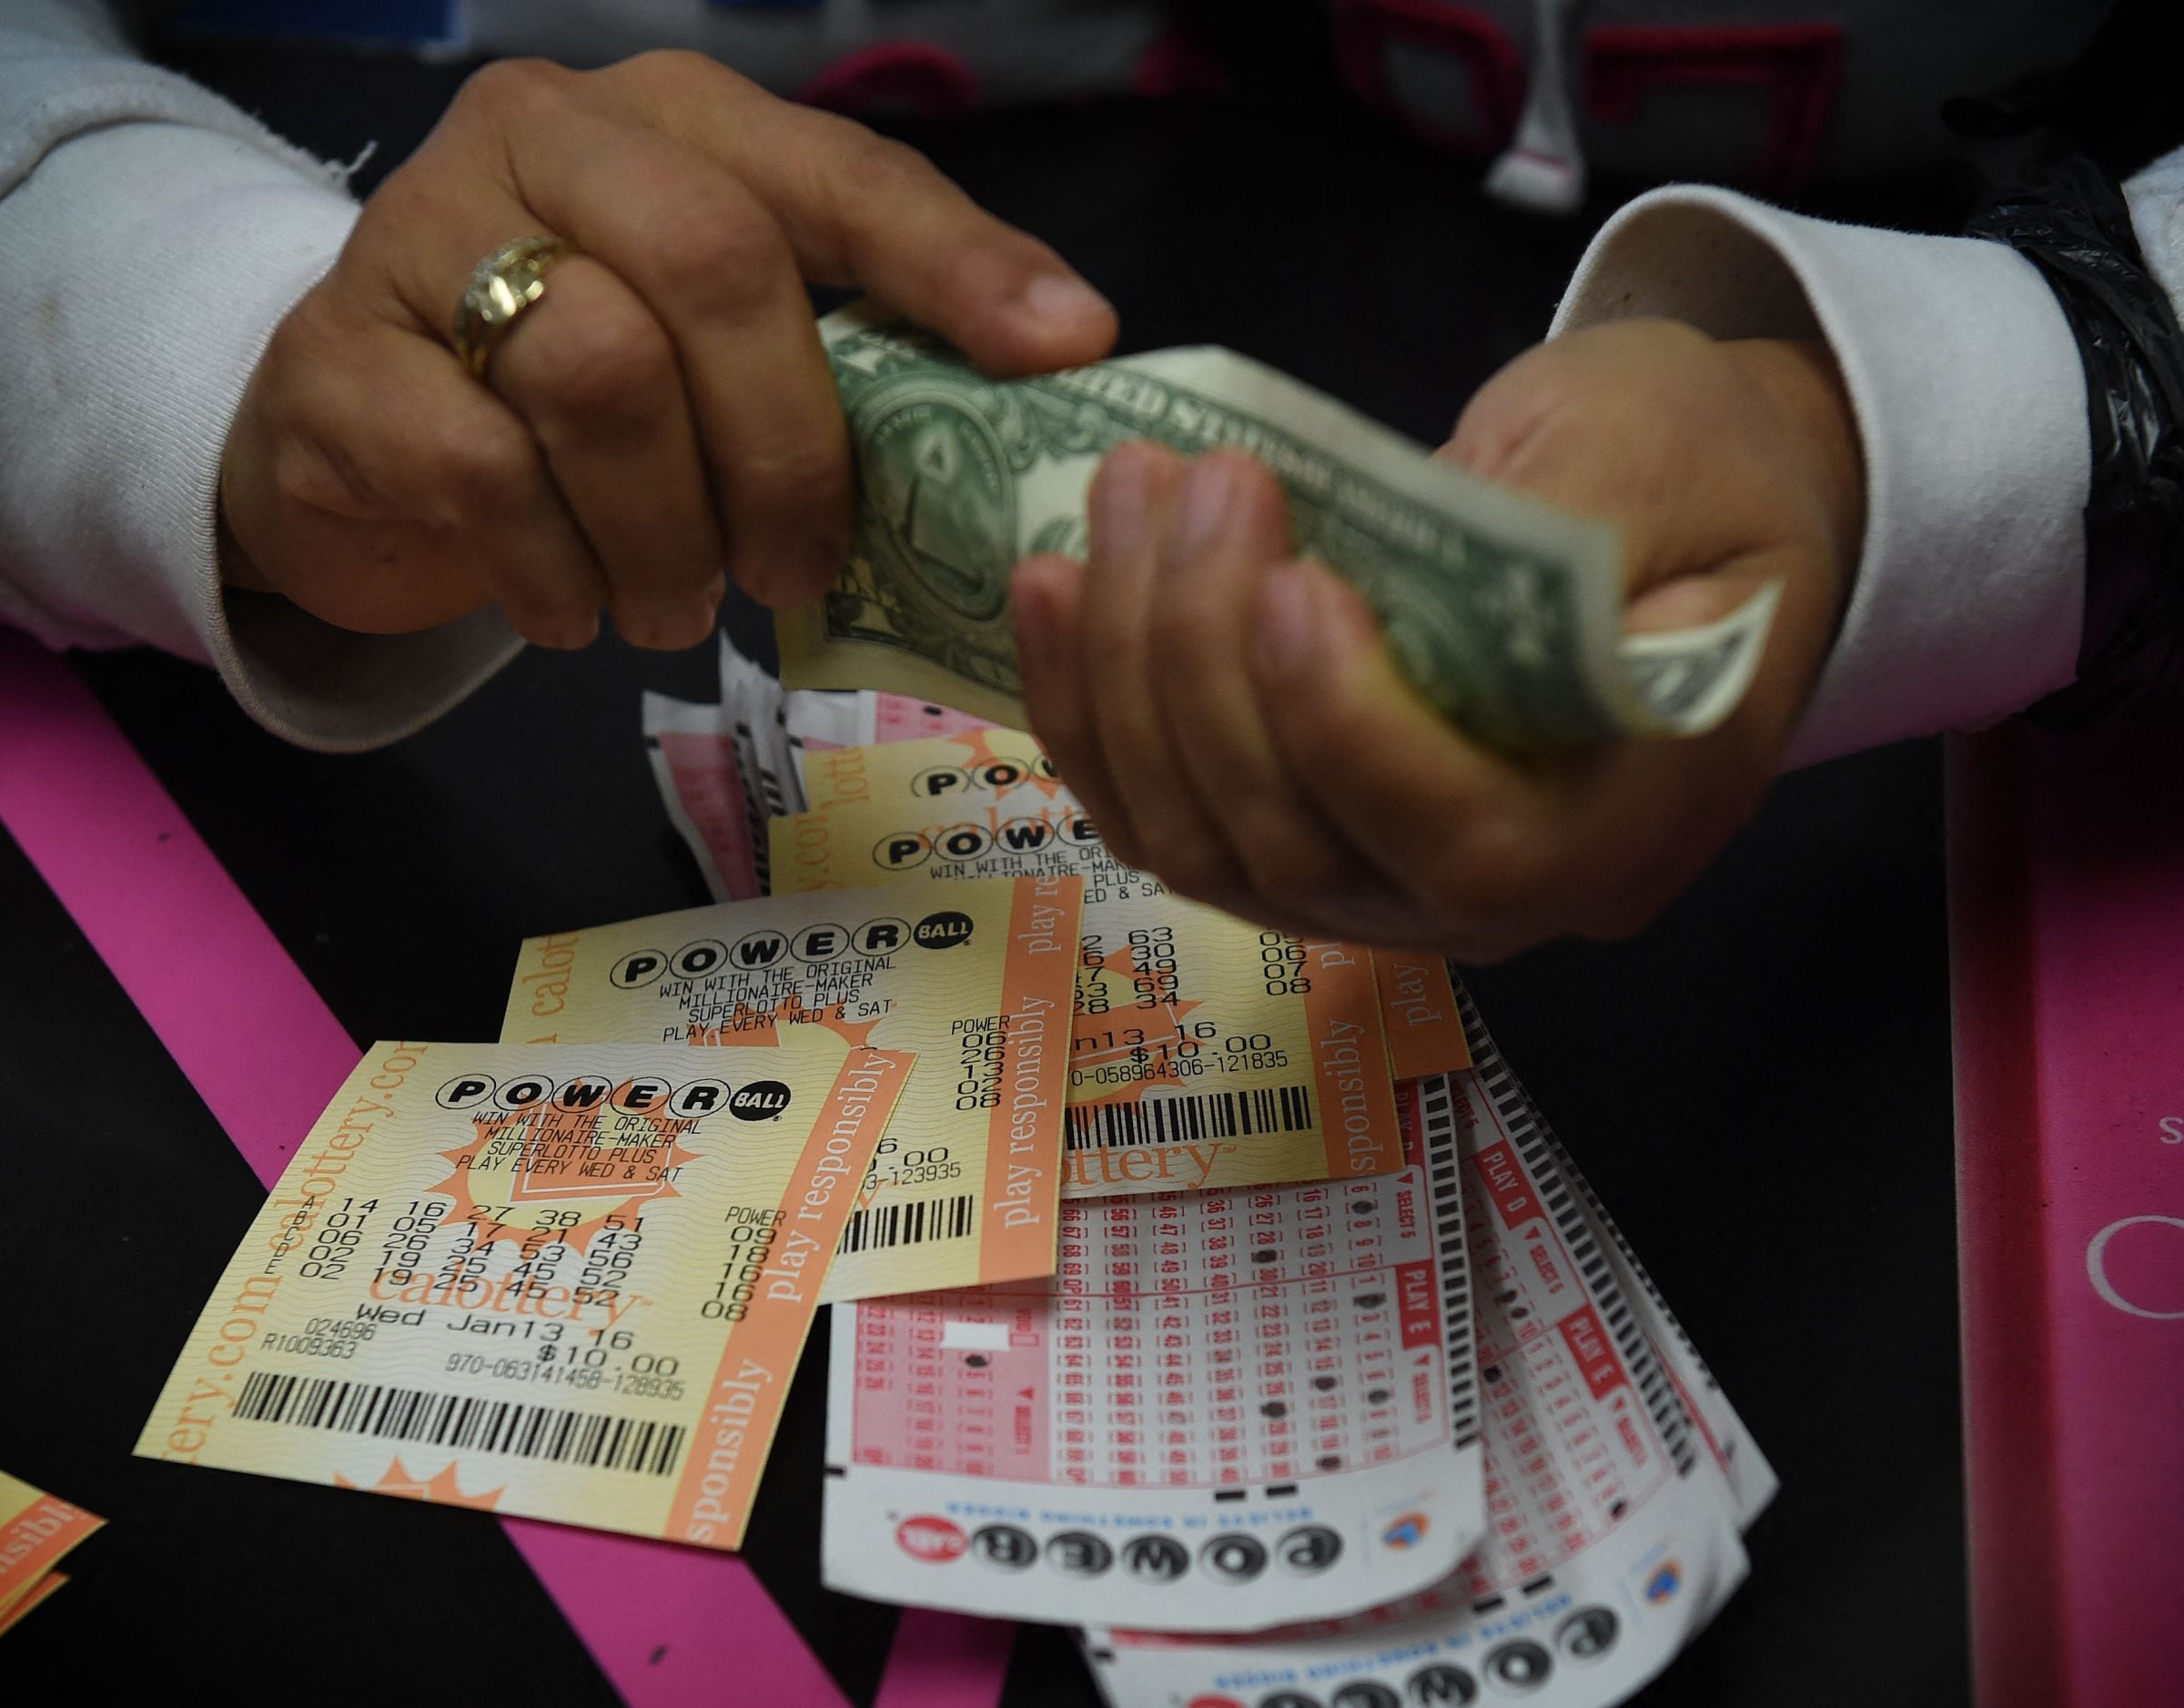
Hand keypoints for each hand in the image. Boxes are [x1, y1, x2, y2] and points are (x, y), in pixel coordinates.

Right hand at [219, 52, 1115, 649]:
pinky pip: (488, 472)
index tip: (1068, 346)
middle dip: (787, 447)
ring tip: (678, 605)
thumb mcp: (716, 354)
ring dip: (669, 532)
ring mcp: (428, 235)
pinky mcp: (345, 360)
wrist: (355, 434)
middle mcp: (553, 141)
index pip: (839, 173)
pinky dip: (560, 572)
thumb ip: (842, 360)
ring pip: (602, 373)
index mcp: (680, 125)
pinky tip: (575, 611)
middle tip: (798, 569)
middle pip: (717, 264)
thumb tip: (1026, 426)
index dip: (957, 262)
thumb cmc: (578, 394)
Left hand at [1008, 319, 1863, 959]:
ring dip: (1127, 673)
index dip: (1356, 734)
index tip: (1292, 579)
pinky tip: (1053, 588)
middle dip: (1208, 661)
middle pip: (1302, 850)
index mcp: (1627, 826)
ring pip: (1206, 844)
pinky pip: (1163, 816)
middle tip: (1189, 480)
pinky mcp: (1292, 837)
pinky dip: (1089, 711)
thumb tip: (1393, 582)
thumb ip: (1554, 531)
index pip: (1474, 848)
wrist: (1672, 508)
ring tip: (1122, 501)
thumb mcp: (1665, 456)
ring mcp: (1377, 886)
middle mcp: (1493, 902)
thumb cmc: (1699, 473)